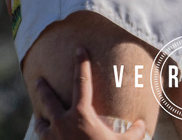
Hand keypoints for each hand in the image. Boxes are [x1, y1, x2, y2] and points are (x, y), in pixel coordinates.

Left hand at [32, 48, 149, 138]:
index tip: (79, 49)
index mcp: (81, 115)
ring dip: (41, 119)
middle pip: (49, 100)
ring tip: (40, 117)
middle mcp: (62, 123)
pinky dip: (44, 138)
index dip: (81, 64)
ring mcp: (53, 138)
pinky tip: (47, 139)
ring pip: (41, 124)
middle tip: (38, 80)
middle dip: (43, 88)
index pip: (81, 82)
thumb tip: (142, 124)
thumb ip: (133, 133)